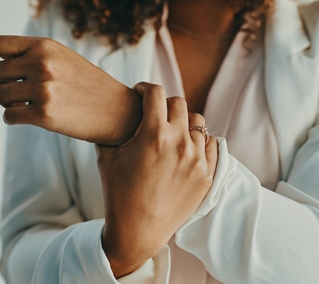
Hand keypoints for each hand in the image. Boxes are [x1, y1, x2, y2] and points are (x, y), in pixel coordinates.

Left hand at [0, 35, 140, 145]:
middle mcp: (41, 63)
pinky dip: (12, 118)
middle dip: (1, 83)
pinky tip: (26, 117)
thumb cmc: (84, 83)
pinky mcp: (44, 114)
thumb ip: (29, 54)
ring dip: (7, 102)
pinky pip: (9, 115)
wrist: (117, 110)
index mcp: (43, 45)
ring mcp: (42, 89)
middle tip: (18, 90)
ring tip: (26, 103)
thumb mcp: (60, 57)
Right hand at [97, 82, 217, 277]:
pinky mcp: (207, 175)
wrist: (138, 230)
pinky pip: (211, 144)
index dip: (145, 89)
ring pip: (197, 122)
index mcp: (153, 134)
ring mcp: (197, 159)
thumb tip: (111, 112)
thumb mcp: (106, 156)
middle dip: (163, 105)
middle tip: (154, 114)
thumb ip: (111, 129)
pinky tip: (186, 147)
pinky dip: (199, 141)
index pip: (156, 93)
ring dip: (183, 122)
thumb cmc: (118, 193)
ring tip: (171, 132)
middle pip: (178, 103)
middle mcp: (179, 142)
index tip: (140, 94)